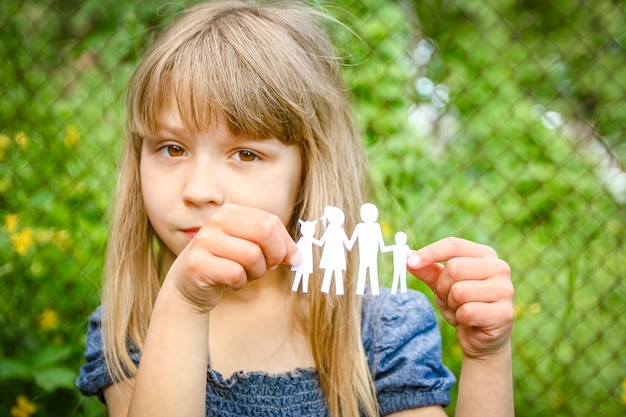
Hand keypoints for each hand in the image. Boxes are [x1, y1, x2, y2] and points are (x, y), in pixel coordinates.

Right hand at [164, 204, 300, 312]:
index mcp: (231, 212)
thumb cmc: (225, 264)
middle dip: (274, 255)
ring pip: (252, 255)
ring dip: (256, 272)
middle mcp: (216, 221)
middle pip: (264, 232)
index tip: (293, 259)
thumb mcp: (250, 248)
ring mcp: (204, 240)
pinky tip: (231, 282)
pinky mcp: (197, 263)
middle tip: (270, 267)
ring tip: (246, 275)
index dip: (287, 243)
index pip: (270, 221)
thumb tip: (298, 257)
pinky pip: (235, 273)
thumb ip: (274, 245)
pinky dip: (239, 283)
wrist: (188, 285)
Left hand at [407, 237, 513, 358]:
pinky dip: (461, 319)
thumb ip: (427, 269)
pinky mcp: (504, 313)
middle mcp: (500, 268)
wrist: (481, 339)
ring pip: (460, 291)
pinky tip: (470, 322)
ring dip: (452, 304)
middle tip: (449, 299)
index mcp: (485, 255)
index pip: (454, 245)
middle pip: (454, 268)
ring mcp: (505, 290)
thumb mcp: (442, 284)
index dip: (430, 252)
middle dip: (443, 287)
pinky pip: (468, 312)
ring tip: (461, 309)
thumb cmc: (462, 305)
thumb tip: (406, 256)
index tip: (410, 262)